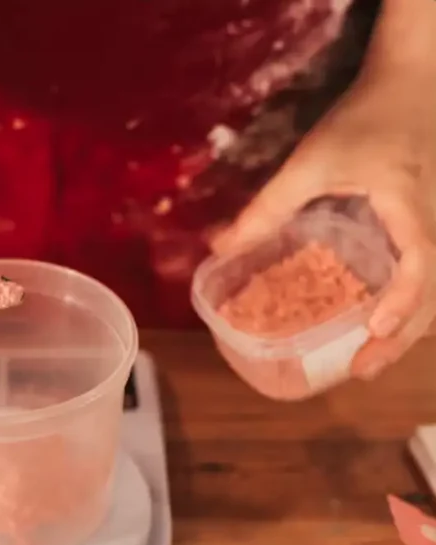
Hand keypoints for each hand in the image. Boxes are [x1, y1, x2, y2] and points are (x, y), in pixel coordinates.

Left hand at [214, 67, 435, 379]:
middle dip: (400, 337)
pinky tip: (380, 321)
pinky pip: (425, 274)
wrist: (411, 83)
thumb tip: (220, 247)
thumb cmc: (364, 119)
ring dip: (406, 327)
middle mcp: (433, 223)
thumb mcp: (311, 160)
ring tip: (368, 358)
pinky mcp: (427, 225)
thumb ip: (269, 205)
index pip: (419, 265)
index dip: (401, 304)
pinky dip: (408, 304)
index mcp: (410, 208)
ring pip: (434, 290)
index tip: (374, 332)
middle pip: (432, 293)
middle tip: (360, 370)